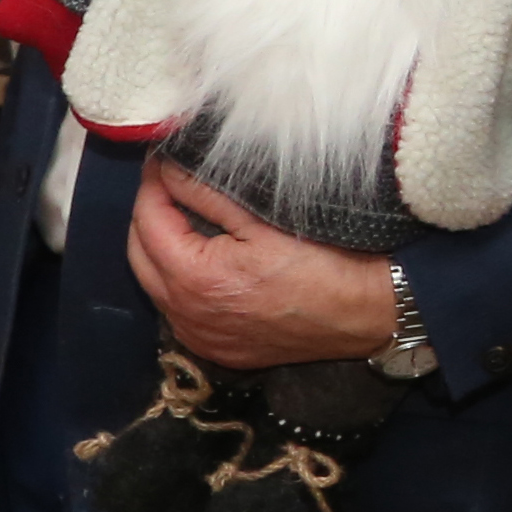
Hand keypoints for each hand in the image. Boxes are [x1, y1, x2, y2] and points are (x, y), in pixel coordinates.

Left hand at [126, 161, 407, 368]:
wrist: (372, 315)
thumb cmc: (327, 263)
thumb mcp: (262, 219)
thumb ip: (205, 192)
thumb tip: (168, 169)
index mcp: (194, 280)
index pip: (148, 220)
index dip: (153, 185)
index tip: (163, 162)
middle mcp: (186, 315)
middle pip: (139, 253)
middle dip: (148, 215)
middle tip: (168, 186)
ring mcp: (199, 337)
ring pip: (154, 283)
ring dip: (159, 249)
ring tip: (181, 217)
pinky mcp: (216, 350)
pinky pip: (177, 309)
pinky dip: (176, 282)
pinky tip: (197, 261)